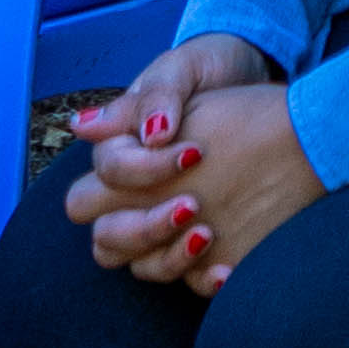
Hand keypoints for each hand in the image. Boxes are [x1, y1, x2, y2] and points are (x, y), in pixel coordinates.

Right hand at [67, 39, 310, 287]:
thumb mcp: (184, 70)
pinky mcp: (196, 237)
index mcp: (122, 148)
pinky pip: (182, 275)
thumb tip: (81, 126)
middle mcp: (134, 191)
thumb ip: (147, 98)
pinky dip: (199, 278)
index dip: (142, 171)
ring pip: (134, 261)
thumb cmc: (214, 69)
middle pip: (104, 232)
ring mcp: (163, 217)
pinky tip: (227, 269)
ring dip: (166, 257)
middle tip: (190, 207)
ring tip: (208, 234)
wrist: (267, 82)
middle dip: (140, 228)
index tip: (194, 153)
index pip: (106, 176)